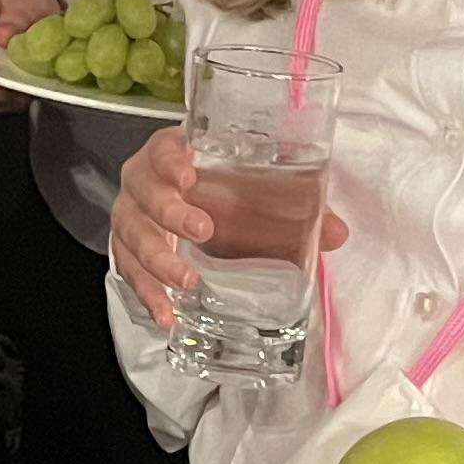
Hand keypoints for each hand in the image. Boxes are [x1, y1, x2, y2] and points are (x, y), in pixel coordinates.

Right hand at [108, 130, 347, 329]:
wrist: (188, 197)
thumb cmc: (220, 184)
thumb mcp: (253, 185)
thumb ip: (294, 202)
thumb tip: (335, 232)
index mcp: (171, 153)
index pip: (163, 149)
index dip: (170, 162)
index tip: (189, 177)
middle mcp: (143, 181)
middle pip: (144, 193)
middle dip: (170, 212)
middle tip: (203, 230)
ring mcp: (132, 216)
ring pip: (132, 235)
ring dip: (157, 260)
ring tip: (185, 282)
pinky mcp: (128, 249)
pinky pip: (128, 271)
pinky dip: (146, 293)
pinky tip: (165, 313)